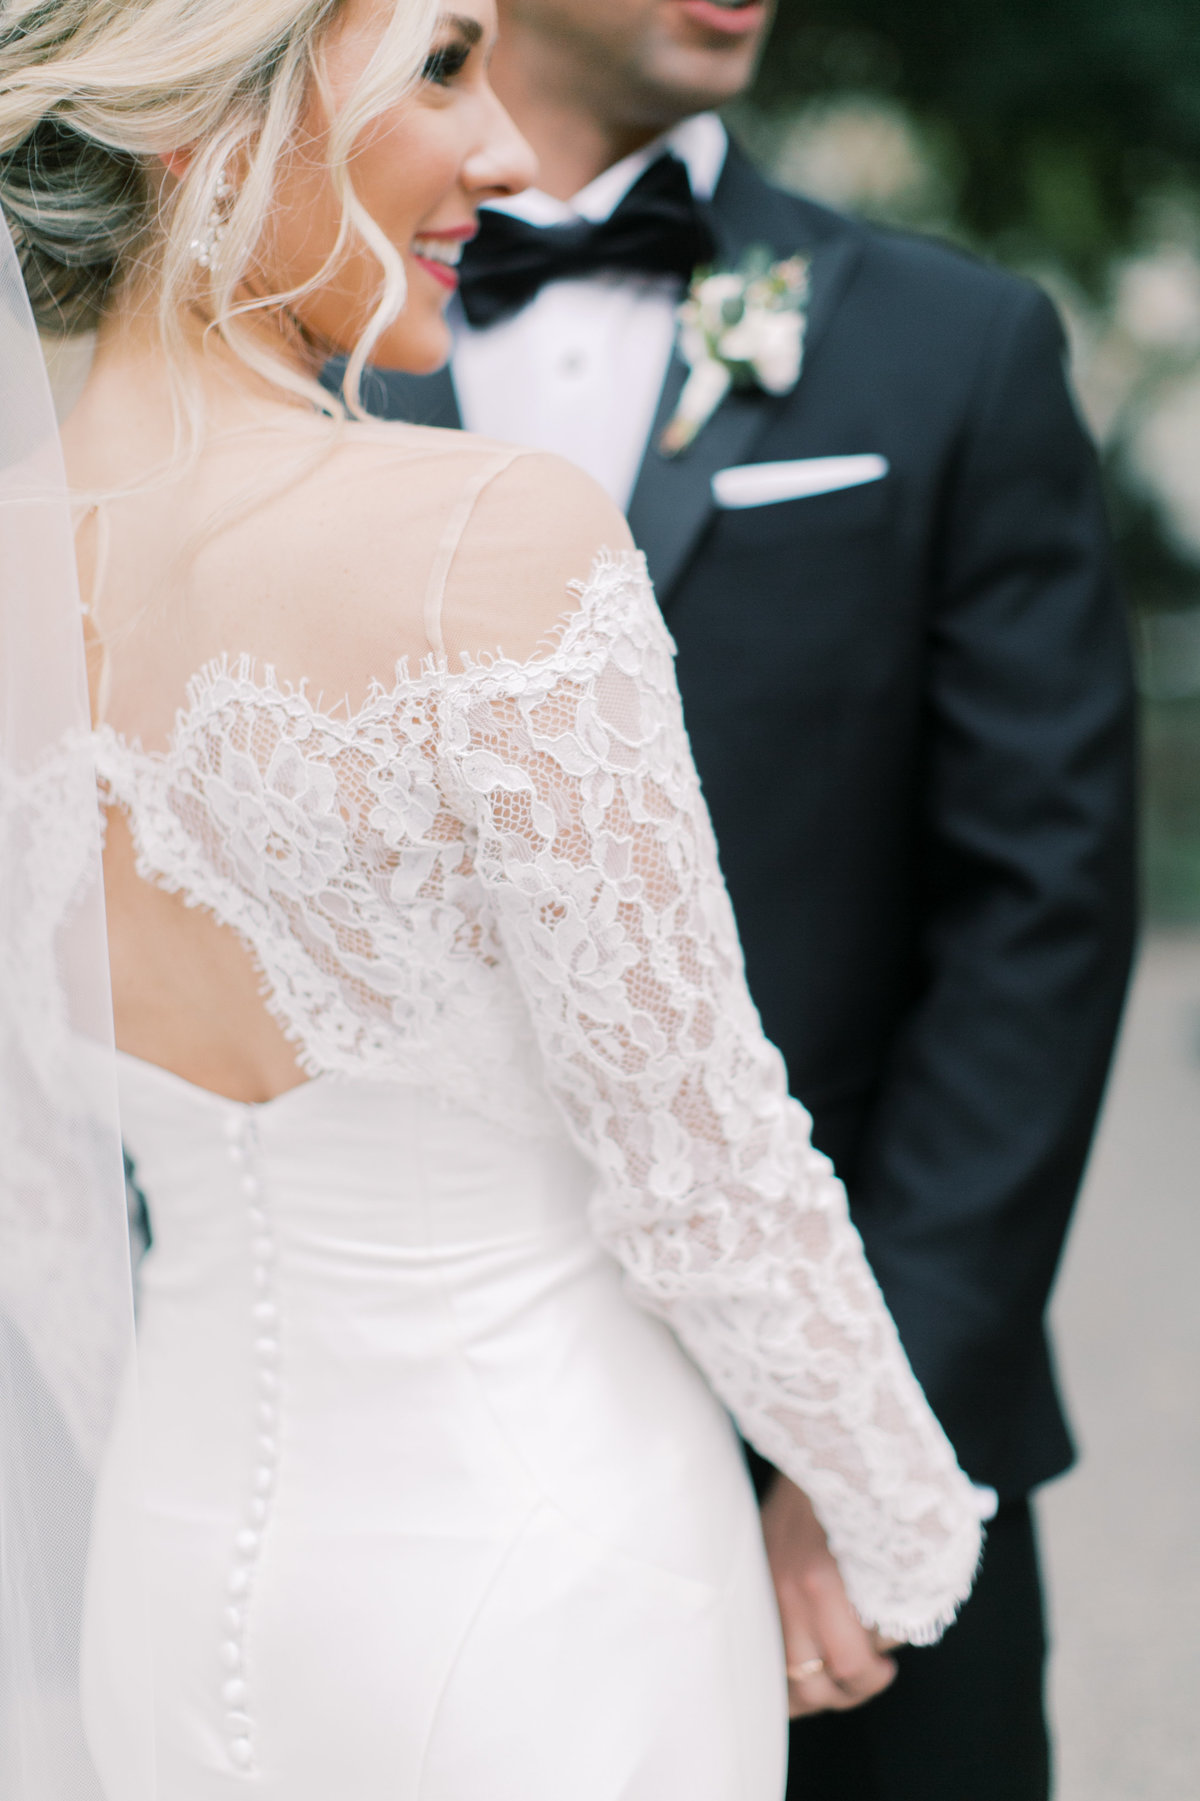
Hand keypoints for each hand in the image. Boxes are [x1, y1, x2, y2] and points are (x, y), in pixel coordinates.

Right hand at [760, 1475, 898, 1718]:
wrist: (817, 1439)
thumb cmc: (859, 1493)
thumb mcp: (886, 1550)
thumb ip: (885, 1607)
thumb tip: (878, 1650)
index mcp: (820, 1582)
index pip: (847, 1665)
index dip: (872, 1680)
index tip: (886, 1669)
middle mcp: (783, 1589)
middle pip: (808, 1683)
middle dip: (844, 1692)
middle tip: (864, 1677)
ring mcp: (762, 1583)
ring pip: (777, 1672)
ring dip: (806, 1689)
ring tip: (831, 1681)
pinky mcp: (752, 1574)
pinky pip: (759, 1642)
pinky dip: (777, 1667)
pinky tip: (795, 1671)